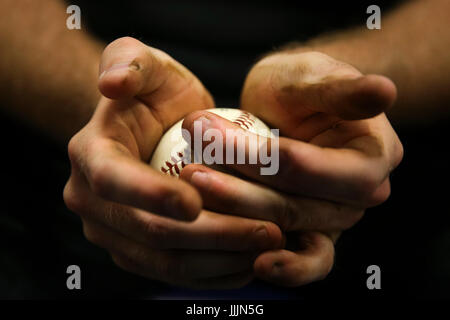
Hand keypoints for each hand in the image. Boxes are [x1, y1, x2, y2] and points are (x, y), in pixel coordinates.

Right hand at [63, 37, 282, 288]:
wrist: (154, 127)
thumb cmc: (154, 94)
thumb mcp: (146, 65)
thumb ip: (129, 61)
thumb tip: (112, 83)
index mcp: (91, 157)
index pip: (115, 183)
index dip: (154, 195)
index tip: (198, 203)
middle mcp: (93, 203)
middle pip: (149, 232)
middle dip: (211, 234)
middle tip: (267, 228)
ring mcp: (115, 233)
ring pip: (166, 262)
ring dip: (220, 259)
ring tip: (268, 245)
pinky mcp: (138, 252)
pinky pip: (175, 273)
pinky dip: (214, 273)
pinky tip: (250, 261)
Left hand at [180, 51, 402, 285]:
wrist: (293, 107)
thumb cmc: (301, 86)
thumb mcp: (312, 77)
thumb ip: (340, 90)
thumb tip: (383, 90)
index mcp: (372, 156)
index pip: (305, 166)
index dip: (255, 156)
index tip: (206, 132)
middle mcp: (360, 195)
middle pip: (294, 205)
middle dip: (237, 190)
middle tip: (189, 170)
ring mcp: (336, 218)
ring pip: (284, 228)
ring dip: (236, 215)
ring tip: (193, 191)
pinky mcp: (315, 233)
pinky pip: (304, 259)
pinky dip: (282, 266)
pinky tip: (253, 264)